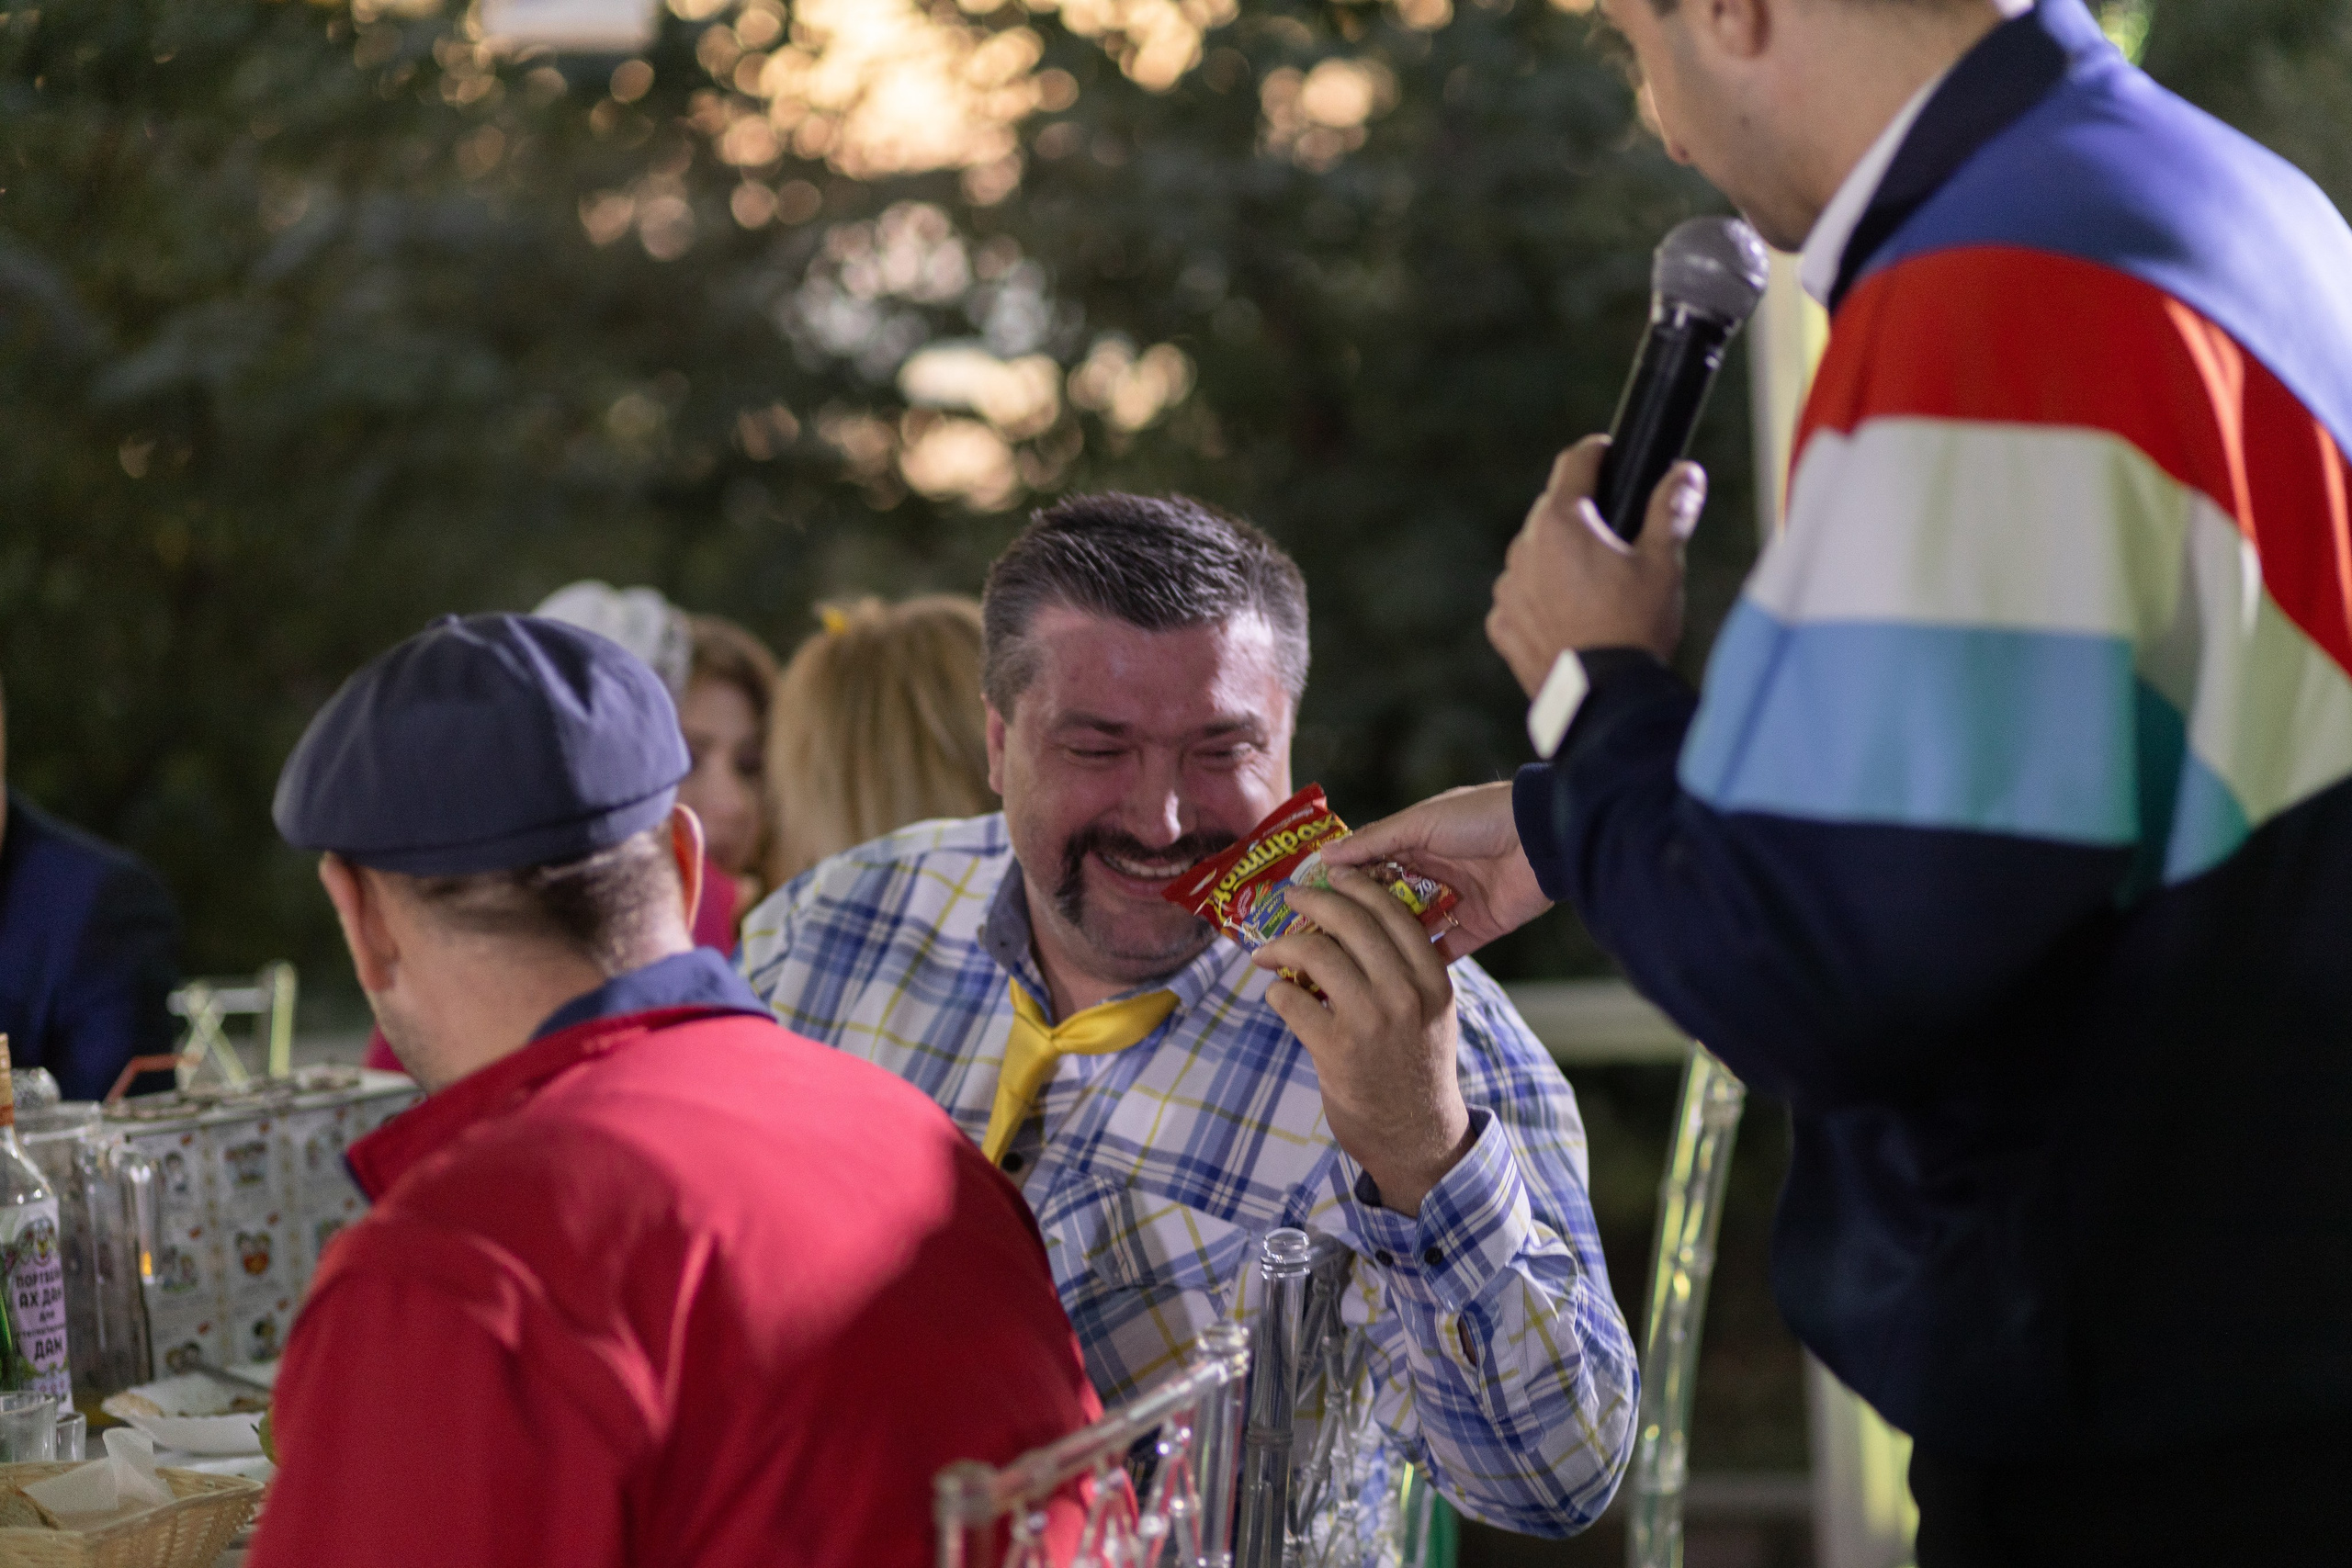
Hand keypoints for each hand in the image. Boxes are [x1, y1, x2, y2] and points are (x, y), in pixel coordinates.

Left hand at [1255, 867, 1475, 1217]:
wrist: (1418, 1138)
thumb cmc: (1417, 1069)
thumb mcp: (1431, 1013)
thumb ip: (1405, 971)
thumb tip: (1354, 924)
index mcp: (1433, 980)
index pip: (1393, 911)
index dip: (1357, 884)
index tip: (1332, 874)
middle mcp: (1405, 994)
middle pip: (1350, 921)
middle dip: (1312, 900)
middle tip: (1289, 897)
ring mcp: (1371, 1021)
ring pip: (1315, 953)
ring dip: (1281, 944)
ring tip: (1265, 951)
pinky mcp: (1337, 1049)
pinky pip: (1292, 1000)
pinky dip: (1277, 991)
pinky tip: (1277, 995)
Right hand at [1321, 783, 1549, 959]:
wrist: (1542, 838)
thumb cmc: (1480, 818)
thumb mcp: (1421, 823)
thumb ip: (1376, 840)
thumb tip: (1327, 854)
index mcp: (1417, 842)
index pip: (1370, 864)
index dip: (1342, 881)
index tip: (1309, 902)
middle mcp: (1433, 873)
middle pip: (1387, 900)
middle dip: (1359, 917)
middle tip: (1322, 940)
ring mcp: (1454, 902)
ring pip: (1412, 928)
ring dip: (1387, 942)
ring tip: (1350, 963)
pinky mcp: (1478, 927)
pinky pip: (1446, 950)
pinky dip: (1425, 961)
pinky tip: (1393, 979)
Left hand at [1488, 436, 1704, 694]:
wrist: (1602, 700)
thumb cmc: (1635, 625)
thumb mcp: (1663, 563)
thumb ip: (1671, 510)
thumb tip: (1685, 472)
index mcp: (1561, 521)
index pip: (1575, 463)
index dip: (1598, 453)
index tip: (1611, 455)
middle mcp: (1523, 548)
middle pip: (1554, 512)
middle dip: (1583, 517)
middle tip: (1618, 537)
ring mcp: (1507, 589)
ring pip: (1535, 557)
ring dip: (1558, 561)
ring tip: (1597, 590)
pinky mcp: (1502, 626)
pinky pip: (1521, 599)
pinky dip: (1541, 601)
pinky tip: (1572, 619)